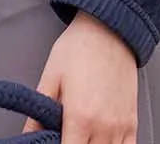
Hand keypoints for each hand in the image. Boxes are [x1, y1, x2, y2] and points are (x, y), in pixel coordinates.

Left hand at [23, 12, 138, 143]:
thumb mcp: (51, 77)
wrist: (108, 28)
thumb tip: (26, 135)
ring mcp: (120, 126)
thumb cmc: (78, 48)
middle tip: (66, 136)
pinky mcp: (132, 121)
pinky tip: (100, 142)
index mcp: (79, 117)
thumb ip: (37, 114)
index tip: (53, 142)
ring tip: (81, 137)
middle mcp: (103, 126)